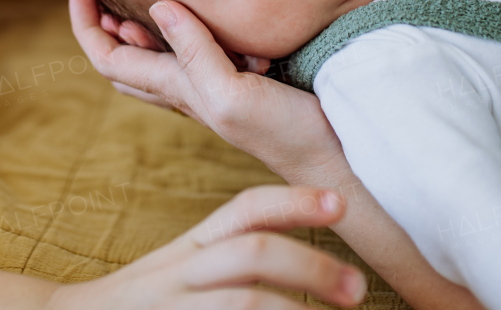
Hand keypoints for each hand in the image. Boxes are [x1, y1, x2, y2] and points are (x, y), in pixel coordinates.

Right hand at [48, 186, 366, 309]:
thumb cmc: (143, 306)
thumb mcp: (182, 271)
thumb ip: (231, 258)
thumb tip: (309, 265)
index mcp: (191, 250)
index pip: (244, 211)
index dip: (293, 202)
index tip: (341, 202)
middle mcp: (180, 274)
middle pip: (251, 251)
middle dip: (310, 264)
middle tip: (358, 288)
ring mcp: (171, 307)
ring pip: (242, 303)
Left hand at [69, 0, 343, 177]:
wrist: (333, 160)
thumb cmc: (286, 133)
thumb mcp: (233, 93)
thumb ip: (196, 52)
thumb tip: (156, 7)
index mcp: (177, 89)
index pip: (108, 58)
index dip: (85, 25)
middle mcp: (187, 91)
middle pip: (123, 61)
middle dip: (102, 28)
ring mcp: (213, 91)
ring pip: (156, 61)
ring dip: (138, 31)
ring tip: (133, 2)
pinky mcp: (240, 85)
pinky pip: (195, 56)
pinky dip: (182, 33)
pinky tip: (201, 19)